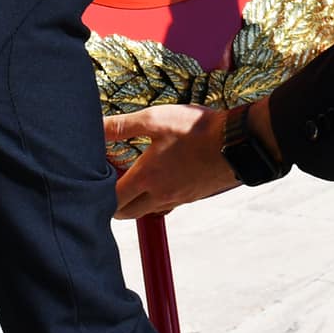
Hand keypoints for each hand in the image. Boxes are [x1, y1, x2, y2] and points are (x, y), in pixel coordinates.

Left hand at [105, 105, 237, 219]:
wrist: (238, 142)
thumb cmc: (197, 130)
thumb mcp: (156, 119)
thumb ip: (123, 126)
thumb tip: (95, 128)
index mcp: (147, 178)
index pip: (113, 200)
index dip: (99, 193)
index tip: (95, 180)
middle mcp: (160, 195)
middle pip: (128, 212)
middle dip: (115, 204)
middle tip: (110, 185)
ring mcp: (178, 198)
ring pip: (148, 210)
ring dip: (136, 203)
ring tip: (132, 182)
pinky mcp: (193, 196)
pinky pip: (167, 205)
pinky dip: (157, 199)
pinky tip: (161, 180)